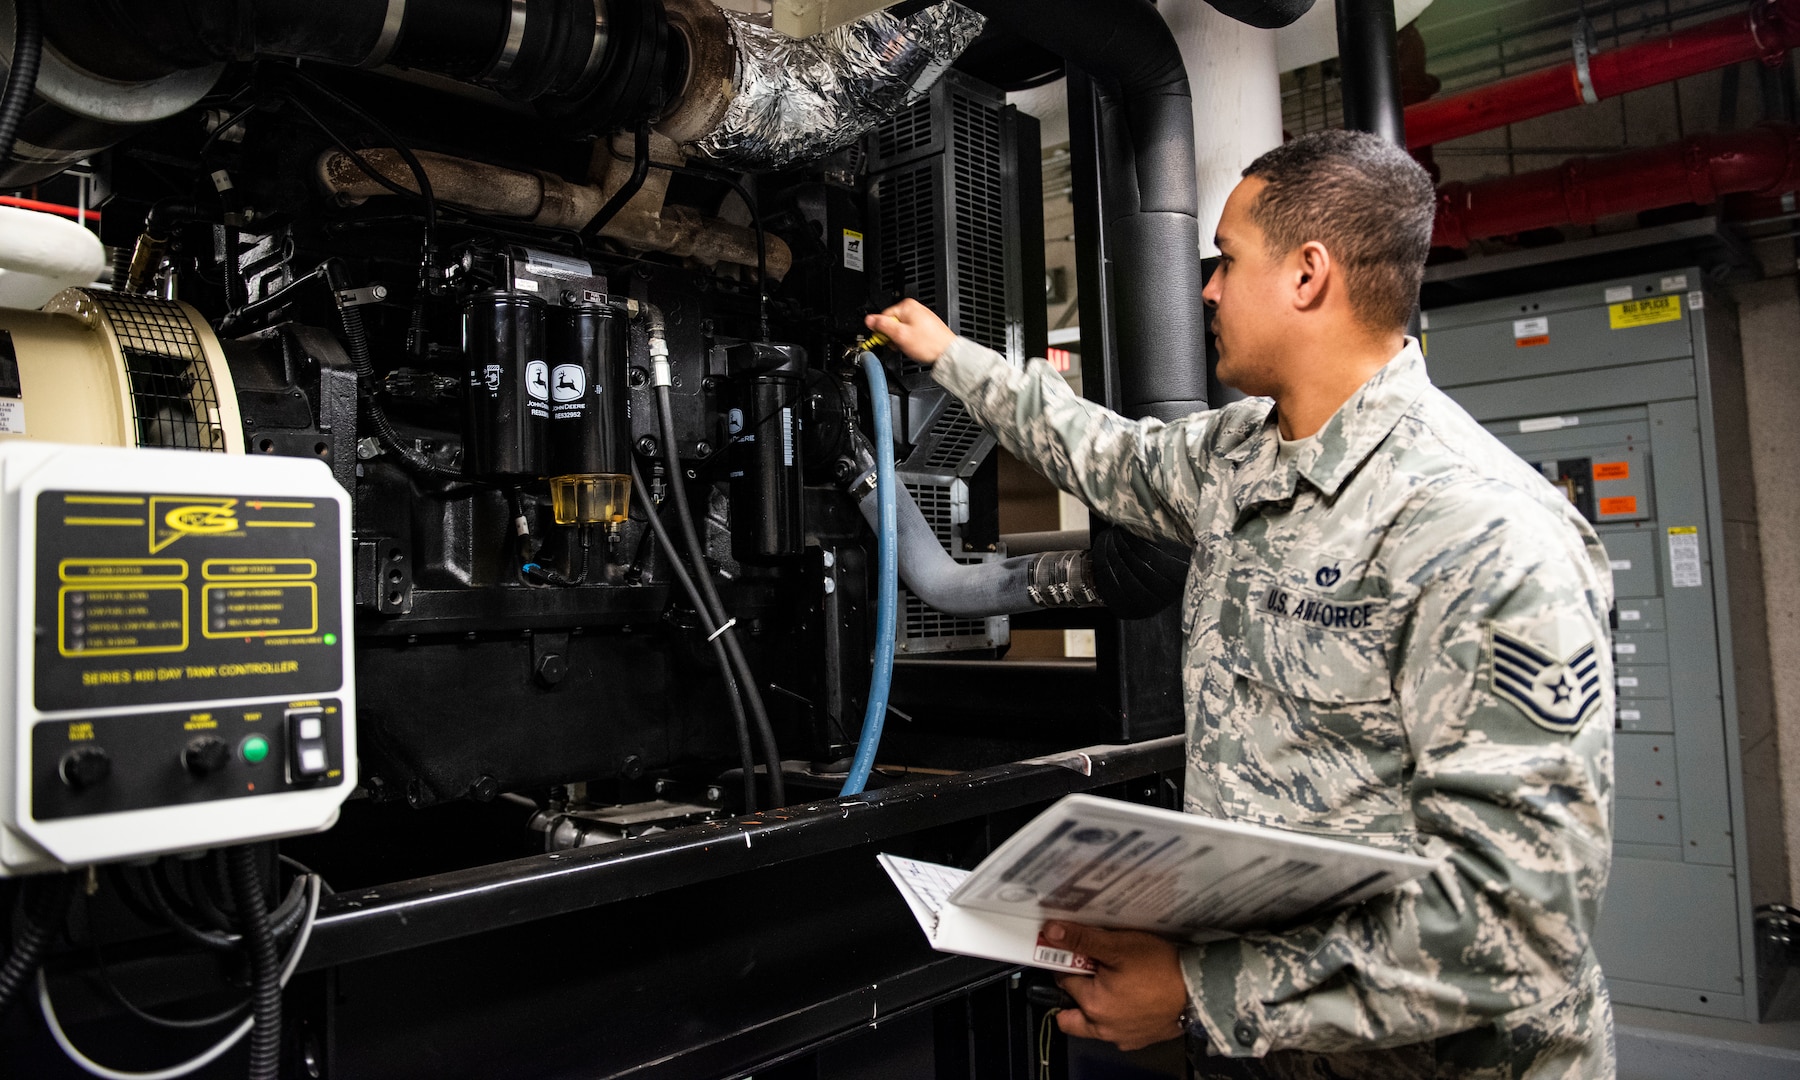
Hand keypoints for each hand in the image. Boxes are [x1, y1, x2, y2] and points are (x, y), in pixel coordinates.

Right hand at [865, 299, 953, 363]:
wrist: (947, 353)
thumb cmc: (928, 344)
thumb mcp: (900, 335)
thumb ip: (882, 326)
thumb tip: (869, 320)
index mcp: (907, 306)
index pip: (883, 316)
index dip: (883, 331)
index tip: (886, 340)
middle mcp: (914, 308)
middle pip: (892, 322)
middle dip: (893, 336)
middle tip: (899, 344)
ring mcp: (920, 317)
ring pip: (901, 329)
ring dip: (901, 340)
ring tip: (909, 346)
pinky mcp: (924, 326)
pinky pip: (910, 332)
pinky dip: (909, 340)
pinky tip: (914, 346)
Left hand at [1047, 921, 1189, 1051]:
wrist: (1199, 990)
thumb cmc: (1160, 968)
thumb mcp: (1118, 946)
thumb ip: (1082, 940)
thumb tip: (1052, 932)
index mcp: (1092, 1004)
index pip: (1063, 980)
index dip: (1068, 963)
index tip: (1077, 953)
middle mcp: (1102, 1027)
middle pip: (1072, 1010)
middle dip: (1075, 991)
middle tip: (1091, 969)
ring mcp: (1122, 1037)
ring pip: (1093, 1023)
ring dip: (1094, 1005)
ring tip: (1112, 981)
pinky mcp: (1140, 1039)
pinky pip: (1117, 1029)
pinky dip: (1117, 1015)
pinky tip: (1130, 997)